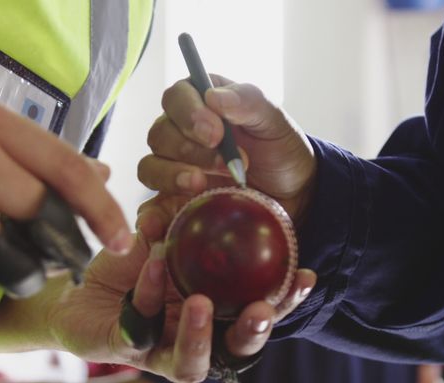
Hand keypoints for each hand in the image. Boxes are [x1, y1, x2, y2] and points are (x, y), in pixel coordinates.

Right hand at [0, 89, 131, 294]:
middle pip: (43, 217)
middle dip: (63, 252)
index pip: (67, 167)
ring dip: (18, 277)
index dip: (103, 211)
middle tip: (61, 264)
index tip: (122, 241)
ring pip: (6, 258)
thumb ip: (27, 152)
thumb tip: (97, 177)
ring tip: (8, 273)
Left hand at [48, 236, 315, 382]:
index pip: (261, 312)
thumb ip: (186, 217)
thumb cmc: (130, 265)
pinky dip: (146, 297)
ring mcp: (160, 352)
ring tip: (199, 304)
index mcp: (217, 314)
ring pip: (190, 364)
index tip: (307, 275)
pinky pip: (139, 330)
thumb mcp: (163, 233)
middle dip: (253, 333)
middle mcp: (196, 341)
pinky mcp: (124, 351)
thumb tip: (212, 184)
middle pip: (236, 351)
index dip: (287, 300)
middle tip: (260, 310)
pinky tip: (151, 267)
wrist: (75, 288)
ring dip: (198, 336)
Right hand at [135, 76, 315, 241]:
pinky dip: (150, 217)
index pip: (175, 98)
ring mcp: (174, 169)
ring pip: (150, 168)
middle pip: (160, 135)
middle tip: (226, 164)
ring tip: (201, 185)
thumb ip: (249, 101)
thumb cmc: (279, 149)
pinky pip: (151, 209)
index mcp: (201, 103)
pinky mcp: (174, 202)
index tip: (216, 133)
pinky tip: (156, 225)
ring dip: (172, 176)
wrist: (292, 193)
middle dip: (190, 150)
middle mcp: (180, 134)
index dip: (188, 113)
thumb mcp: (274, 121)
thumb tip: (214, 96)